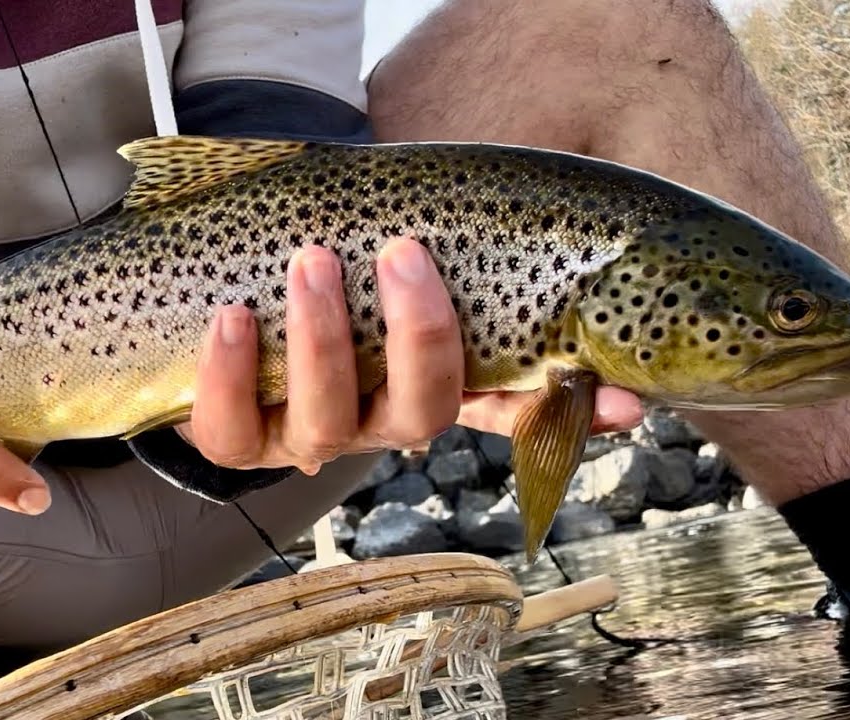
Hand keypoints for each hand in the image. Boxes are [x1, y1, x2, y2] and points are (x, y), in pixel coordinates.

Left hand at [178, 237, 643, 473]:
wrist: (235, 288)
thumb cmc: (332, 280)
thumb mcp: (396, 274)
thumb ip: (464, 281)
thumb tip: (594, 300)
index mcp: (430, 389)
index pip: (509, 410)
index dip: (563, 412)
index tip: (621, 397)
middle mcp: (377, 424)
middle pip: (415, 415)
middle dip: (416, 339)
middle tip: (405, 255)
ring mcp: (306, 435)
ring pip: (324, 421)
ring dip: (321, 343)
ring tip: (311, 261)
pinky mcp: (238, 436)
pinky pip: (229, 431)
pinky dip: (228, 374)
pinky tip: (230, 315)